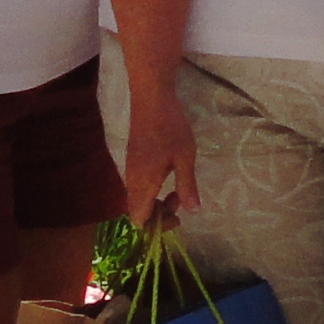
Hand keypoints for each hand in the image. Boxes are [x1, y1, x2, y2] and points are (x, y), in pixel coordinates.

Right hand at [122, 87, 200, 225]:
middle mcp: (132, 180)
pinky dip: (151, 189)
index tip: (177, 215)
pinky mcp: (133, 159)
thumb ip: (187, 185)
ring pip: (137, 198)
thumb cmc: (170, 127)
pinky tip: (167, 175)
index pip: (138, 219)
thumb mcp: (185, 157)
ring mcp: (130, 169)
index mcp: (143, 183)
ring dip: (155, 200)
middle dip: (158, 214)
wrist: (151, 98)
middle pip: (136, 211)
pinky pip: (137, 186)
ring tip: (177, 188)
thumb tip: (193, 211)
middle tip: (180, 199)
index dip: (156, 225)